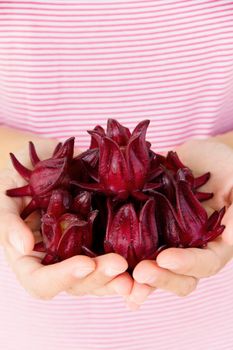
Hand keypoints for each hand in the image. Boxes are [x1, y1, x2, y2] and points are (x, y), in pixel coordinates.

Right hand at [0, 140, 132, 299]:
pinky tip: (148, 259)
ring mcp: (79, 250)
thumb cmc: (17, 180)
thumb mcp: (4, 199)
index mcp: (32, 259)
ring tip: (141, 272)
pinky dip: (132, 261)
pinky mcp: (98, 236)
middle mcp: (58, 261)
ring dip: (120, 277)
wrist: (40, 161)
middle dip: (99, 278)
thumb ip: (8, 223)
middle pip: (77, 283)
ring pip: (100, 274)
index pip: (42, 282)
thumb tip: (23, 246)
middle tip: (120, 266)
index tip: (84, 264)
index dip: (63, 278)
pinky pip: (114, 253)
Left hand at [127, 139, 232, 309]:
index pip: (204, 264)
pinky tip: (103, 263)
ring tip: (119, 283)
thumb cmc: (228, 168)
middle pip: (178, 277)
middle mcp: (189, 249)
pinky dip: (121, 257)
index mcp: (214, 245)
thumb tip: (231, 237)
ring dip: (137, 280)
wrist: (202, 158)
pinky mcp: (147, 228)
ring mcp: (167, 240)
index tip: (166, 258)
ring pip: (154, 268)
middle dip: (159, 278)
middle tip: (139, 274)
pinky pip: (134, 246)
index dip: (186, 264)